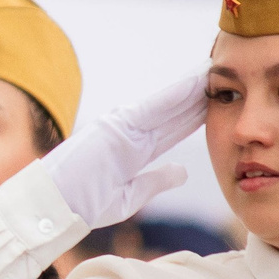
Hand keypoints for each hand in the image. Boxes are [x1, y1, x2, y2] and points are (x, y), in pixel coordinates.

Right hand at [43, 64, 206, 231]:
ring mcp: (122, 126)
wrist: (53, 207)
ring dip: (191, 89)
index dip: (195, 114)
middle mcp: (130, 132)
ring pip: (167, 105)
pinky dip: (174, 95)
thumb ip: (157, 180)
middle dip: (198, 96)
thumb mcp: (130, 196)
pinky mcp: (116, 126)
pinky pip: (153, 108)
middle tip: (225, 77)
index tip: (218, 102)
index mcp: (133, 150)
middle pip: (174, 112)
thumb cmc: (83, 205)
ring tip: (216, 71)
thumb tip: (184, 172)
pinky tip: (195, 83)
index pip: (172, 128)